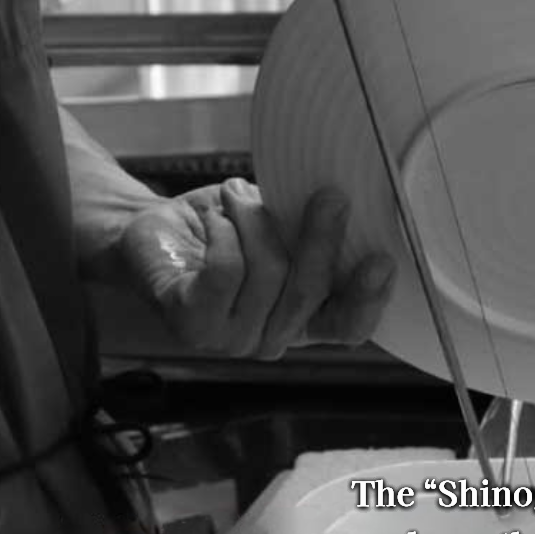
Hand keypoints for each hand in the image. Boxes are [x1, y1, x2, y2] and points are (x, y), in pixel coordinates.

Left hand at [113, 179, 394, 358]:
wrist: (152, 233)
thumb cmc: (225, 229)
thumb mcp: (279, 228)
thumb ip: (311, 233)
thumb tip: (351, 201)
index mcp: (304, 320)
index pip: (348, 328)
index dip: (368, 299)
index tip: (381, 258)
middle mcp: (271, 338)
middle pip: (309, 292)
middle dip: (322, 238)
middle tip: (330, 195)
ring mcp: (231, 339)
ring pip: (268, 273)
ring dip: (254, 220)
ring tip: (236, 194)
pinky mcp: (192, 325)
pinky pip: (227, 271)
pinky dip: (225, 231)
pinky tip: (216, 217)